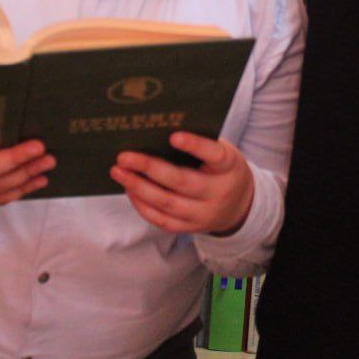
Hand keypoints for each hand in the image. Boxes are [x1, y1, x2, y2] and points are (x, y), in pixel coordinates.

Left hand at [110, 133, 254, 235]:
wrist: (239, 206)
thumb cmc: (222, 169)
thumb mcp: (222, 152)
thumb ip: (199, 144)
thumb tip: (157, 130)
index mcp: (229, 167)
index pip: (214, 155)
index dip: (195, 145)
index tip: (173, 136)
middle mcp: (218, 193)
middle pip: (181, 182)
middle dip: (149, 168)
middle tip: (124, 156)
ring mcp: (204, 214)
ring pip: (167, 203)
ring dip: (138, 187)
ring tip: (118, 172)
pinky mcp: (191, 228)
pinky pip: (162, 220)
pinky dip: (142, 205)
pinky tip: (130, 189)